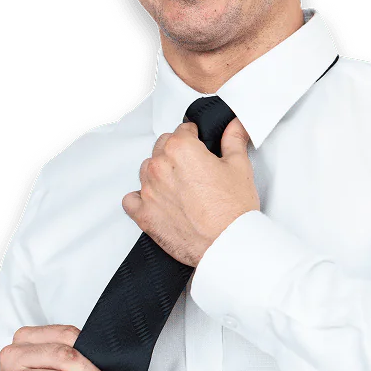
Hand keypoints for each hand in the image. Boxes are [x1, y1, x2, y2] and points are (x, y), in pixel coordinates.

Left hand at [122, 117, 259, 266]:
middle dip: (178, 153)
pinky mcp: (144, 215)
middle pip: (162, 147)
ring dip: (161, 173)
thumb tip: (234, 125)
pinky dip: (141, 198)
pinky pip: (131, 199)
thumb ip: (233, 139)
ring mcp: (149, 191)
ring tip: (182, 186)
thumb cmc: (233, 210)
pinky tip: (158, 201)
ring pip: (147, 170)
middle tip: (197, 169)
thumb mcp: (239, 166)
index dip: (195, 138)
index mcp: (181, 149)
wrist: (227, 245)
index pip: (182, 130)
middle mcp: (160, 167)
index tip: (202, 146)